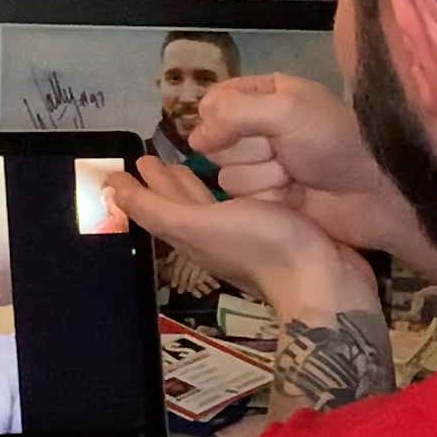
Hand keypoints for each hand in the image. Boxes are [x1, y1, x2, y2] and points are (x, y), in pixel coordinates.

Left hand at [108, 157, 376, 319]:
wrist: (324, 278)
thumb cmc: (262, 247)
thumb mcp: (200, 225)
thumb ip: (157, 208)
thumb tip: (112, 191)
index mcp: (193, 237)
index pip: (156, 208)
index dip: (139, 189)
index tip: (125, 166)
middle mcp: (215, 238)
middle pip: (182, 205)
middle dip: (166, 182)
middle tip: (152, 158)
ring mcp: (246, 236)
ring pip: (210, 205)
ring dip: (197, 184)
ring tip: (191, 162)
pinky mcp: (275, 230)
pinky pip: (242, 204)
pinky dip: (232, 188)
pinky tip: (243, 180)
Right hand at [188, 73, 418, 256]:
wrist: (371, 194)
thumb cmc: (333, 142)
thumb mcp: (287, 110)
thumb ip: (235, 114)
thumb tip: (194, 137)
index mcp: (268, 93)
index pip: (216, 101)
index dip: (218, 116)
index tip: (232, 125)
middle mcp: (261, 127)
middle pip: (216, 140)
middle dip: (248, 148)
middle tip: (279, 150)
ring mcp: (263, 165)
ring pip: (226, 173)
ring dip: (261, 176)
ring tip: (293, 175)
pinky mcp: (267, 198)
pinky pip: (242, 199)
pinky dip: (268, 197)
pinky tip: (293, 196)